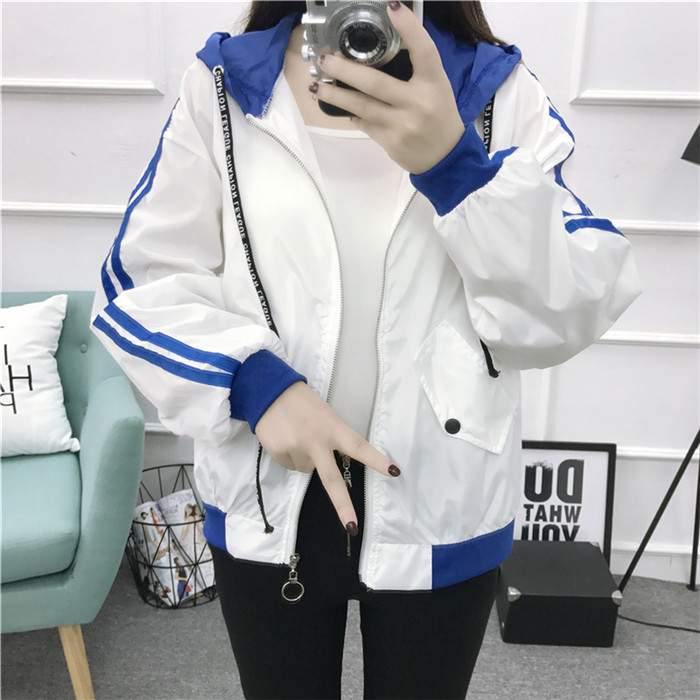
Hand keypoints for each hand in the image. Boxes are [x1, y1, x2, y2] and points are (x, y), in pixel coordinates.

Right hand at [255, 382, 399, 534]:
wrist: (268, 391)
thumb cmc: (302, 402)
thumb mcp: (324, 414)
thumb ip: (330, 437)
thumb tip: (326, 463)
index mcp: (332, 427)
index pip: (358, 446)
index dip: (376, 460)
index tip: (393, 472)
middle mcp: (315, 441)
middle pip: (331, 479)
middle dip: (343, 505)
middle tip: (352, 526)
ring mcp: (296, 448)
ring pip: (307, 470)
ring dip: (306, 459)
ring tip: (298, 435)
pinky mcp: (278, 452)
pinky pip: (290, 465)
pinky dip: (290, 456)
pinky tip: (286, 438)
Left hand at [310, 1, 464, 173]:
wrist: (444, 156)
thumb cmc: (439, 116)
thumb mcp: (436, 87)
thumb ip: (415, 70)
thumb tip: (377, 52)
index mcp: (434, 83)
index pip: (423, 50)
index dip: (409, 28)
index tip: (391, 6)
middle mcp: (417, 103)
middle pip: (375, 83)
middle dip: (345, 70)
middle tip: (325, 59)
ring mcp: (402, 124)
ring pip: (361, 106)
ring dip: (336, 94)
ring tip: (317, 84)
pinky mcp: (390, 141)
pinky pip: (364, 123)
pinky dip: (351, 113)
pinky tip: (340, 106)